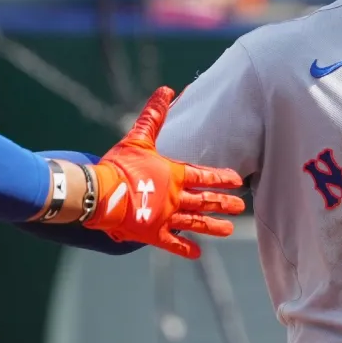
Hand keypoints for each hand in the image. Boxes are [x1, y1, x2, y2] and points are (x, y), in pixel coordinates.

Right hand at [81, 87, 244, 258]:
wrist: (101, 193)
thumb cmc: (118, 165)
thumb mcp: (138, 138)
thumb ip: (154, 116)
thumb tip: (166, 90)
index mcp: (173, 174)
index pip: (204, 176)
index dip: (221, 178)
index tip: (237, 180)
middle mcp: (175, 197)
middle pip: (205, 200)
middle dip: (224, 203)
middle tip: (240, 207)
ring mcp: (166, 216)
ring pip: (195, 222)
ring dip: (213, 226)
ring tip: (229, 230)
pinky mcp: (152, 233)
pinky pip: (172, 243)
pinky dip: (185, 247)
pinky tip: (197, 252)